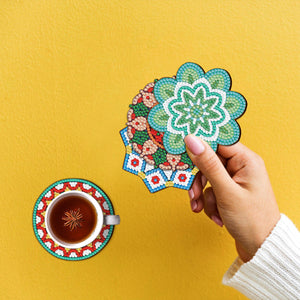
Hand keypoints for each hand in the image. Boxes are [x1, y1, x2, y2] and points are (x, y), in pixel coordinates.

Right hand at [184, 135, 280, 261]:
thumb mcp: (225, 191)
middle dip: (200, 181)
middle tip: (194, 195)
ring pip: (208, 178)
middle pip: (209, 162)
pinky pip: (211, 190)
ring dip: (203, 195)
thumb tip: (191, 139)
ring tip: (203, 209)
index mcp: (246, 160)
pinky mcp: (230, 192)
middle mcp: (241, 167)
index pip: (218, 143)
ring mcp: (235, 180)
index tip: (183, 150)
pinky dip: (209, 203)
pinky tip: (216, 216)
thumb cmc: (251, 220)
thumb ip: (208, 164)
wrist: (261, 248)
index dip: (200, 146)